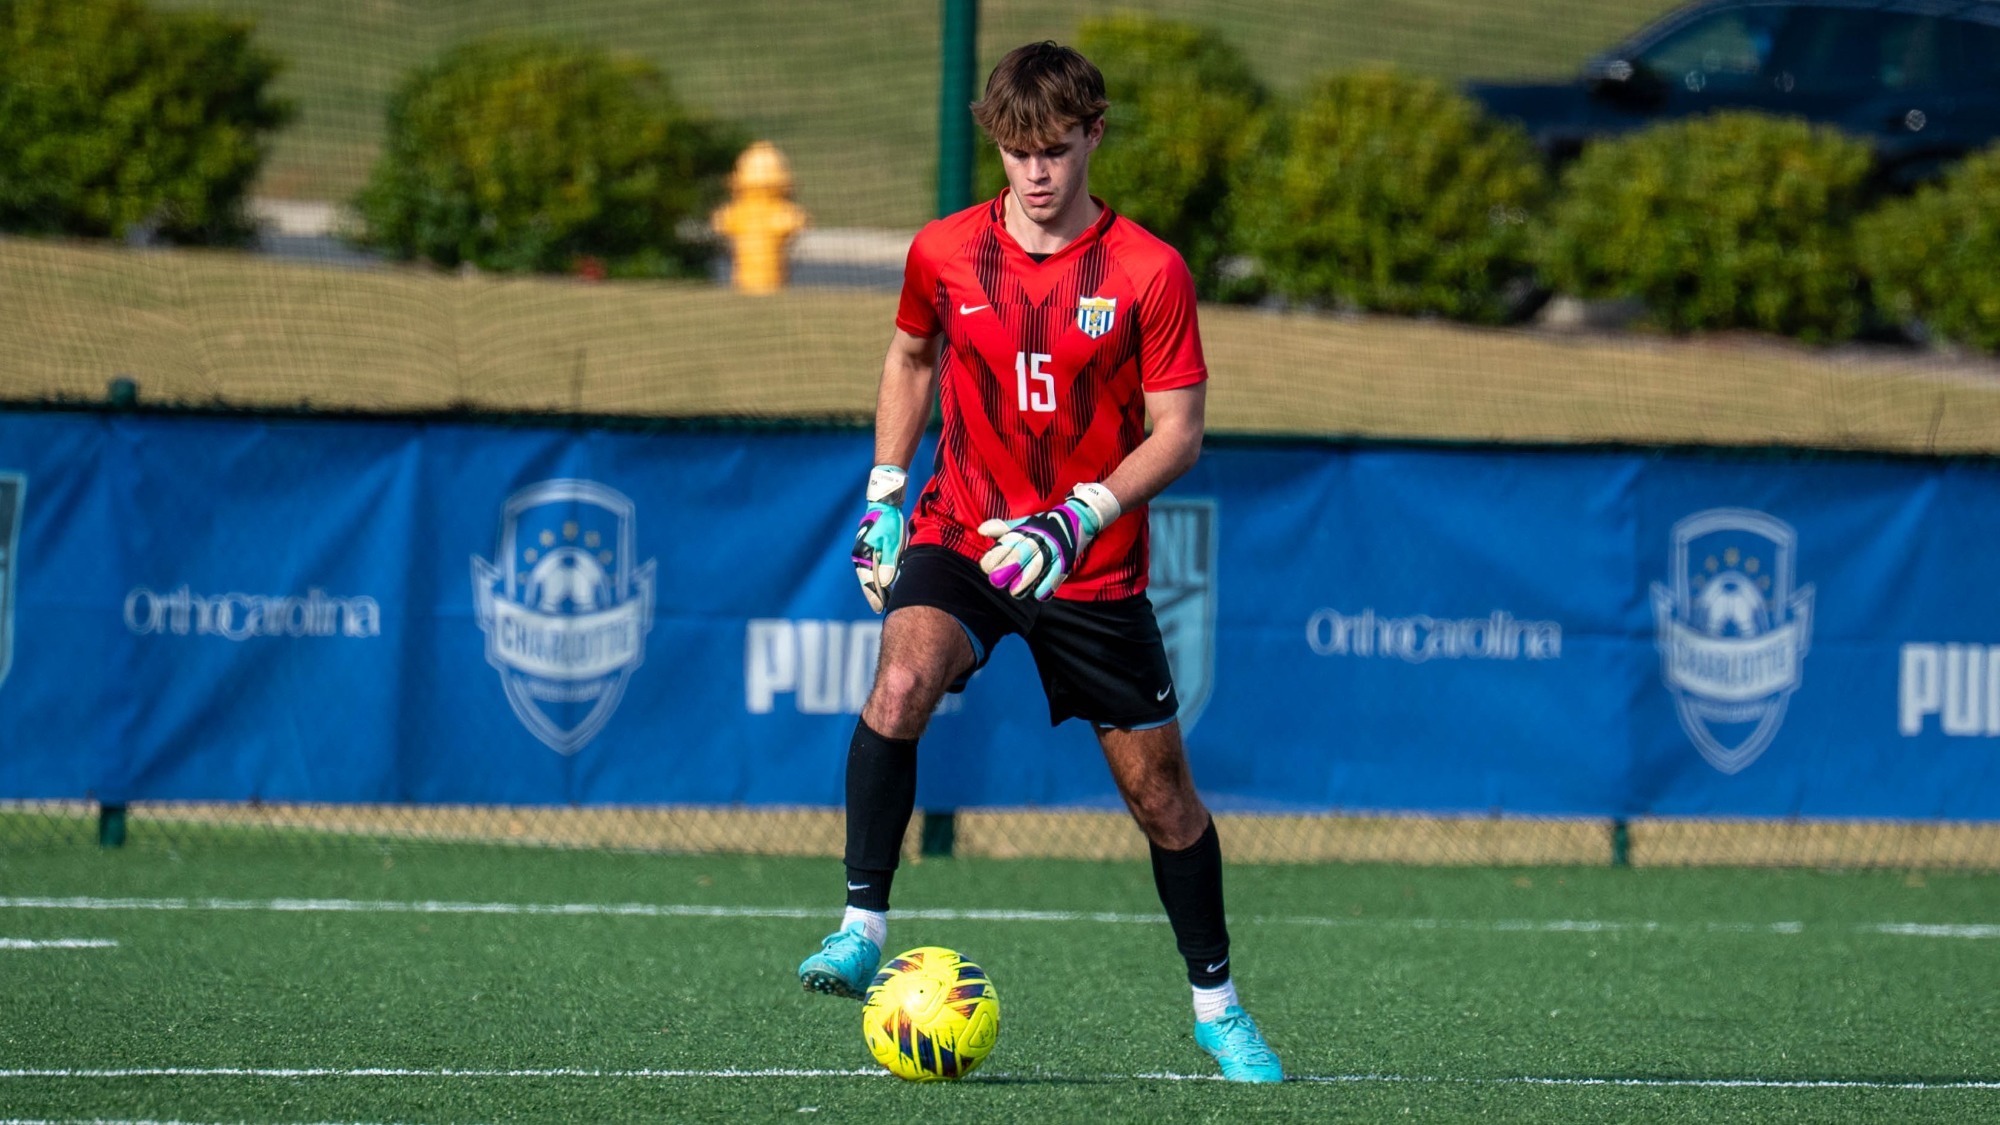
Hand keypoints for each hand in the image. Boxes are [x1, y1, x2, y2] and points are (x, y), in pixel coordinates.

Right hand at [852, 465, 907, 613]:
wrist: (883, 504)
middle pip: (866, 580)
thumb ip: (888, 562)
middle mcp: (860, 555)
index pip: (869, 581)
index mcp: (863, 555)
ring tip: (882, 601)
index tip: (881, 608)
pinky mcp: (867, 548)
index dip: (875, 596)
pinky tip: (882, 584)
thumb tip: (885, 582)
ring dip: (874, 587)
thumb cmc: (888, 522)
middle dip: (874, 595)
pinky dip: (875, 577)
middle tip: (881, 609)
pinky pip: (870, 567)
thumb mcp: (892, 542)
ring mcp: (862, 551)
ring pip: (867, 574)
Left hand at [977, 483, 1121, 600]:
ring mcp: (1055, 547)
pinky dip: (1049, 584)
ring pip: (1040, 564)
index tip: (986, 567)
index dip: (997, 554)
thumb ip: (1003, 529)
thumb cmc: (1046, 524)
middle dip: (1009, 566)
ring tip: (1015, 592)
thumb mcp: (1024, 524)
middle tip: (996, 582)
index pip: (1010, 541)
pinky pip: (1058, 572)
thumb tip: (981, 530)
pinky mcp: (1068, 557)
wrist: (1079, 516)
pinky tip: (1039, 595)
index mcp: (1027, 528)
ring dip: (1027, 579)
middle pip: (1023, 551)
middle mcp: (1040, 536)